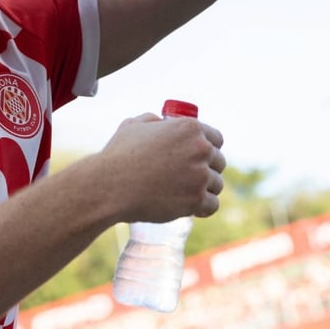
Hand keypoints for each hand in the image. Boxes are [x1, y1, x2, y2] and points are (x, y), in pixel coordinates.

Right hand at [99, 113, 225, 222]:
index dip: (209, 147)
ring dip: (206, 189)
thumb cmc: (119, 154)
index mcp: (190, 128)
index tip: (202, 156)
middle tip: (193, 176)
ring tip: (189, 192)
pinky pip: (212, 205)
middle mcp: (200, 149)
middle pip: (219, 162)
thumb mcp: (134, 126)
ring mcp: (199, 176)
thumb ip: (153, 121)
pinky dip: (204, 207)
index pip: (217, 138)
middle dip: (208, 168)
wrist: (110, 186)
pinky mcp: (195, 200)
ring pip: (217, 185)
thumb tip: (160, 122)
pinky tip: (195, 207)